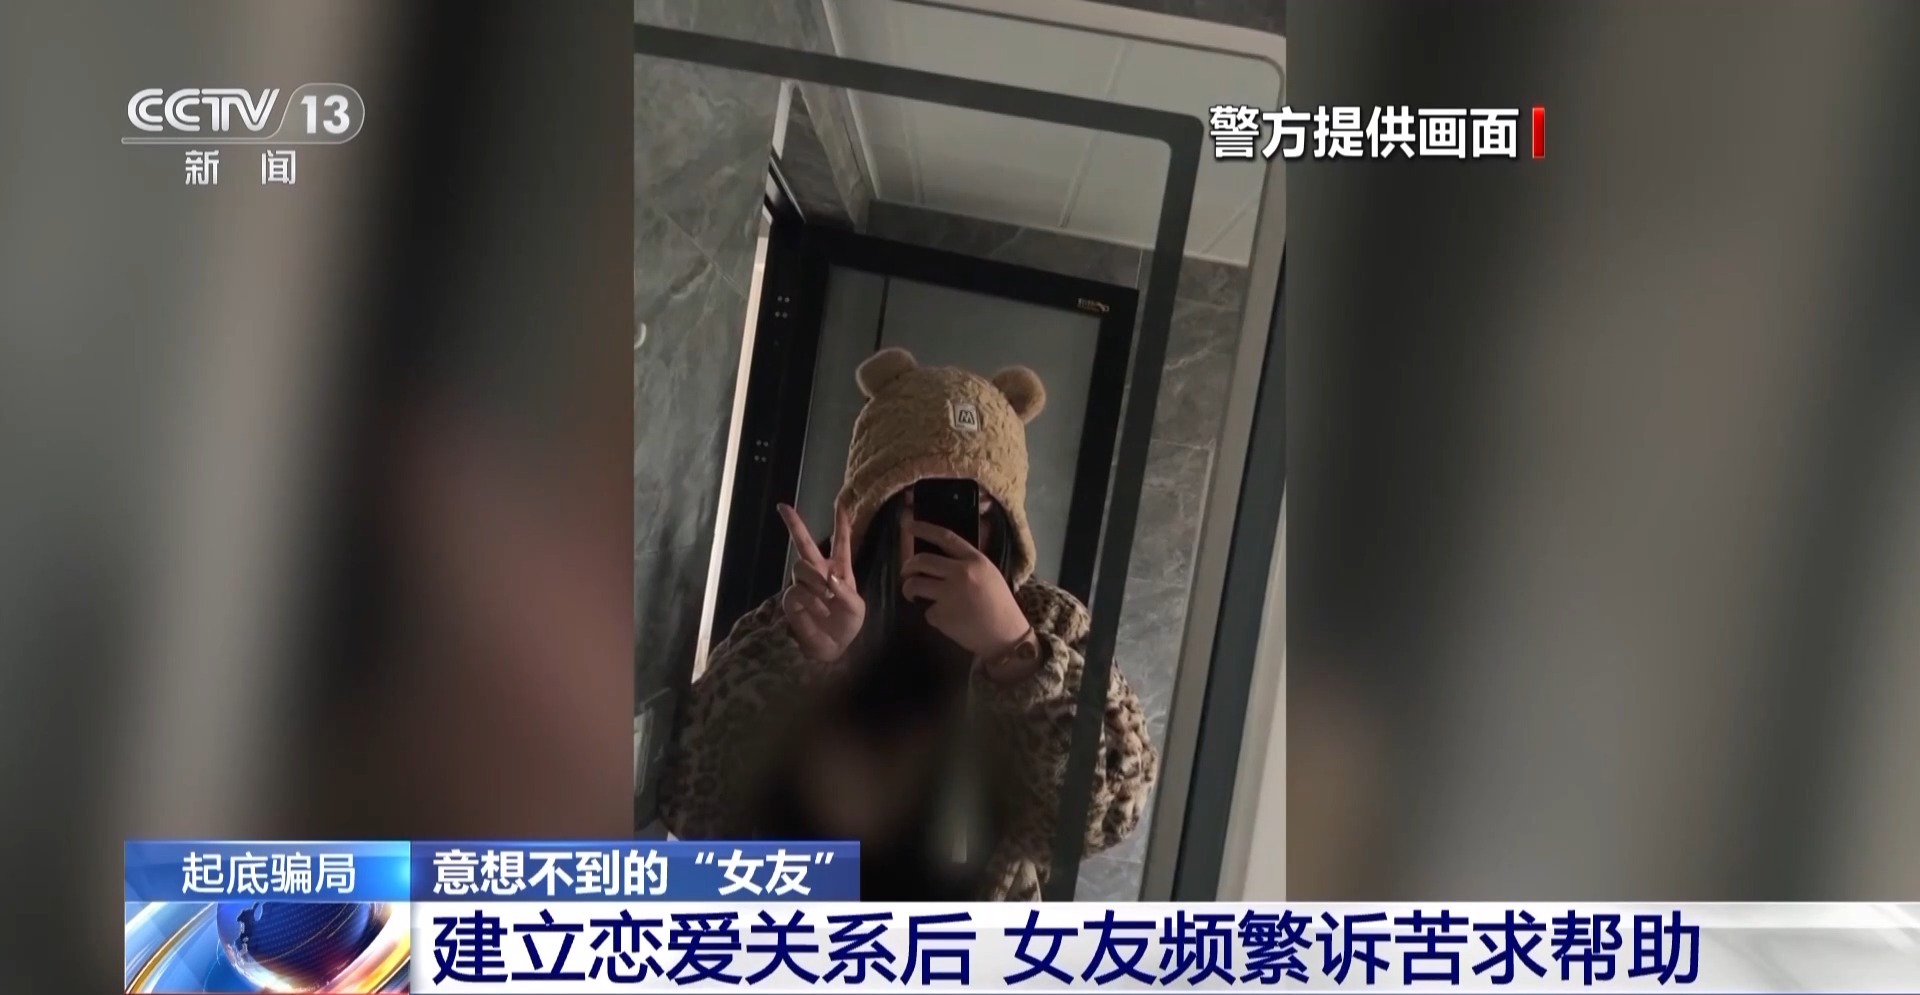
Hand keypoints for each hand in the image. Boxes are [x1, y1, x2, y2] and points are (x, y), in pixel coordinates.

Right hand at [777, 503, 863, 662]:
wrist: (832, 647)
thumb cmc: (847, 625)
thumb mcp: (856, 608)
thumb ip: (846, 591)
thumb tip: (829, 576)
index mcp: (840, 570)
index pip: (841, 542)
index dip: (841, 523)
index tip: (839, 503)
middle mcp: (819, 572)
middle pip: (803, 542)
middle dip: (794, 523)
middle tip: (783, 508)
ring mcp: (803, 584)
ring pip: (801, 567)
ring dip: (815, 580)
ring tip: (826, 597)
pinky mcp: (792, 599)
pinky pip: (797, 590)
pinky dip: (810, 600)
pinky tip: (819, 610)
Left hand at [901, 522, 1032, 658]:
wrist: (1005, 636)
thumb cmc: (999, 605)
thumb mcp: (989, 574)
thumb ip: (967, 563)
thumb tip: (940, 557)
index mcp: (975, 560)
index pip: (945, 537)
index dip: (924, 529)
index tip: (909, 526)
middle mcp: (961, 573)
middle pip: (922, 560)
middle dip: (908, 566)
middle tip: (906, 572)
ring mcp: (949, 595)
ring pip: (914, 584)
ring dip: (908, 589)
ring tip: (913, 594)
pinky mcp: (942, 615)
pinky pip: (926, 610)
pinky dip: (931, 614)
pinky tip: (945, 619)